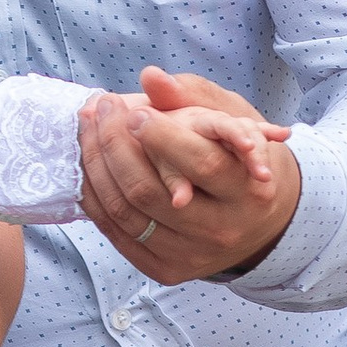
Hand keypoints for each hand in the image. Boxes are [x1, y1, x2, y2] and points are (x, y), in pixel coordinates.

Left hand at [80, 67, 302, 282]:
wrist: (259, 224)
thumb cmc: (241, 160)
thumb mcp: (235, 119)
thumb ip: (196, 95)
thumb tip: (150, 76)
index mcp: (249, 192)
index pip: (201, 163)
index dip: (162, 135)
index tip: (135, 110)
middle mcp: (222, 230)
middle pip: (151, 191)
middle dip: (115, 144)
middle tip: (101, 110)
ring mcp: (190, 256)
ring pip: (126, 213)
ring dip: (96, 166)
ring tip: (87, 127)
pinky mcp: (164, 269)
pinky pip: (117, 233)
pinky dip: (95, 196)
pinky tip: (88, 165)